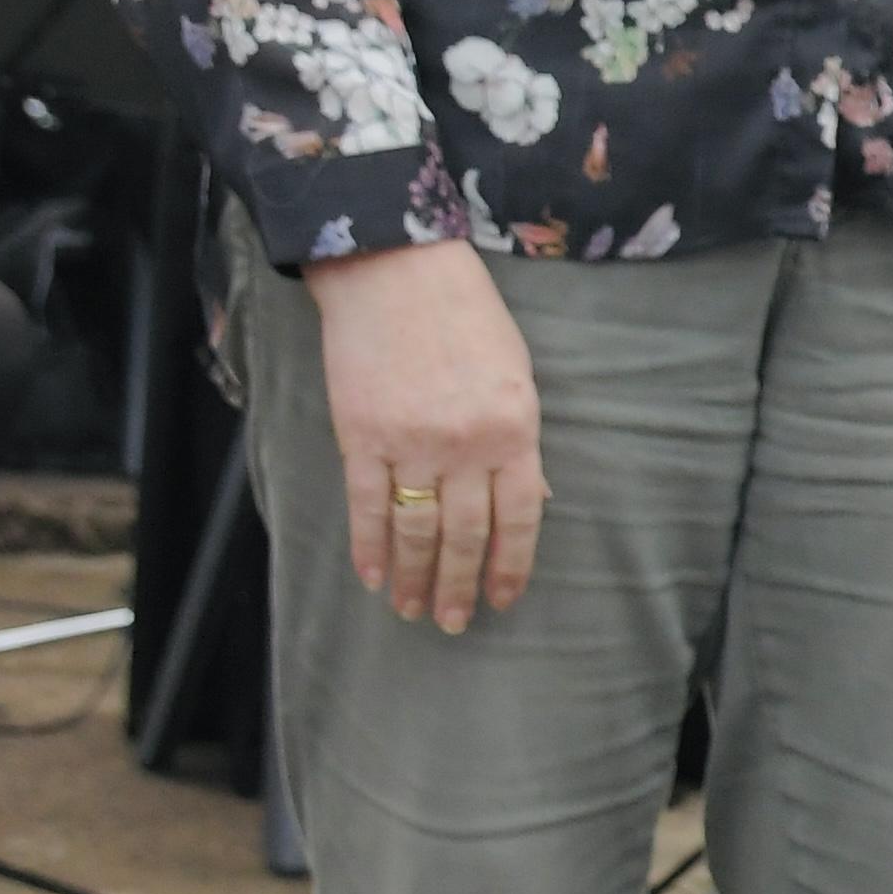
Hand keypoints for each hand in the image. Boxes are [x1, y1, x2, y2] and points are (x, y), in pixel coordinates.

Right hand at [312, 240, 544, 633]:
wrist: (397, 271)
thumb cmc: (466, 318)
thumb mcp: (516, 376)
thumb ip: (521, 441)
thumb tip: (532, 501)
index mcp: (514, 431)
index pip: (520, 519)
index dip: (511, 567)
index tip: (503, 600)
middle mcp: (466, 446)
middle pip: (467, 535)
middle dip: (461, 585)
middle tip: (455, 622)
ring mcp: (411, 443)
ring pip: (416, 531)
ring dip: (415, 577)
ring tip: (413, 610)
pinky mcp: (360, 436)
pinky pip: (366, 505)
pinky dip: (368, 547)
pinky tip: (372, 577)